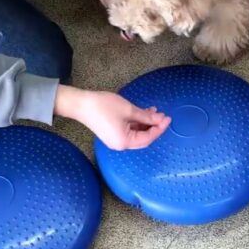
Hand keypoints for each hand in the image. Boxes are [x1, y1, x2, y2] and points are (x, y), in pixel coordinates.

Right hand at [54, 85, 170, 149]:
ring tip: (154, 111)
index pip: (148, 138)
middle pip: (143, 138)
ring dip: (146, 123)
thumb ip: (146, 117)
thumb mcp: (129, 110)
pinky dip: (138, 123)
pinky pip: (129, 130)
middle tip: (163, 116)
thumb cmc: (104, 106)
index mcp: (125, 142)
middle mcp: (121, 145)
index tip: (168, 119)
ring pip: (137, 133)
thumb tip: (160, 120)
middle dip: (154, 127)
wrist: (81, 104)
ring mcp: (116, 140)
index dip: (159, 128)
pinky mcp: (113, 133)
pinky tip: (144, 112)